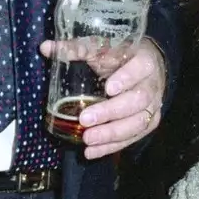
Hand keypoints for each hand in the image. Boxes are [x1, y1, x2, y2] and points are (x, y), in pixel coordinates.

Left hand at [39, 35, 165, 159]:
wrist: (148, 69)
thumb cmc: (122, 56)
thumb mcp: (103, 47)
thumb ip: (77, 48)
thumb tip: (45, 48)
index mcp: (144, 61)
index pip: (140, 68)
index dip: (127, 78)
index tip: (109, 88)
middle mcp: (152, 85)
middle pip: (137, 101)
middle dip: (110, 113)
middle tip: (85, 120)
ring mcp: (153, 106)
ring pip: (137, 123)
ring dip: (111, 134)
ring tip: (88, 140)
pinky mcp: (149, 123)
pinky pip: (132, 138)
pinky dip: (111, 146)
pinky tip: (92, 151)